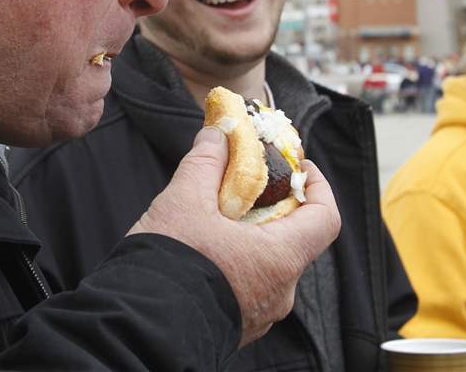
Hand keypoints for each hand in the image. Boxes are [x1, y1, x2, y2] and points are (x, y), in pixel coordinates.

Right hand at [127, 125, 341, 346]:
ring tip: (217, 215)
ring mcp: (258, 314)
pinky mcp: (234, 325)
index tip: (300, 168)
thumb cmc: (169, 266)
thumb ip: (205, 163)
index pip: (325, 218)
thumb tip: (216, 135)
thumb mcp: (184, 201)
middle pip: (294, 238)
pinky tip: (204, 248)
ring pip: (268, 264)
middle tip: (247, 185)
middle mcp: (279, 291)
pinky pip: (247, 286)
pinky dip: (236, 261)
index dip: (318, 187)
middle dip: (273, 206)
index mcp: (280, 258)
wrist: (139, 329)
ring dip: (251, 235)